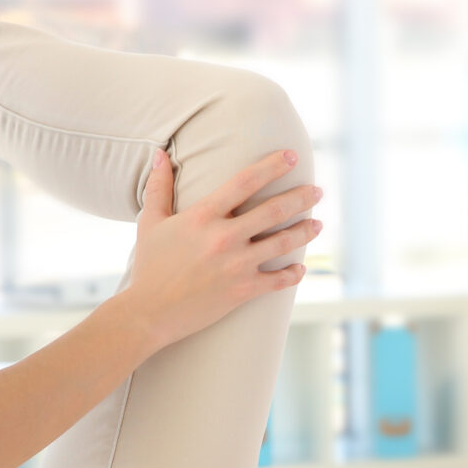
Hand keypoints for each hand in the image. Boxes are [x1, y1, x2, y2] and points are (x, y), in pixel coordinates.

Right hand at [125, 148, 320, 351]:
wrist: (149, 313)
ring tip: (318, 223)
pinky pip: (278, 280)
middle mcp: (224, 238)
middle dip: (301, 198)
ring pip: (283, 243)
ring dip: (305, 231)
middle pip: (274, 210)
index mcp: (203, 216)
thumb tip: (160, 154)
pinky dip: (293, 274)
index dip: (272, 166)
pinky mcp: (242, 291)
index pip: (245, 182)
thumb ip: (159, 187)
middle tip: (317, 191)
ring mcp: (236, 265)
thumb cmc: (150, 266)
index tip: (292, 156)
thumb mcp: (151, 222)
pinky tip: (300, 268)